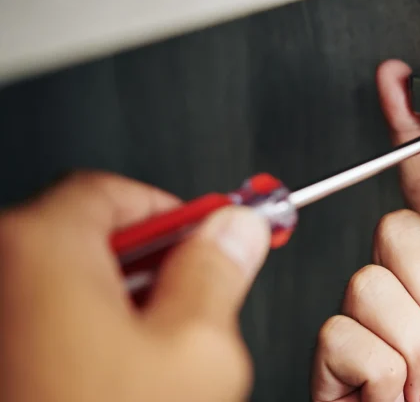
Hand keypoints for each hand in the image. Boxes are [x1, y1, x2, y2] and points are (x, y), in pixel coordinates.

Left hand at [0, 172, 270, 401]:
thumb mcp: (196, 348)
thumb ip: (218, 271)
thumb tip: (234, 232)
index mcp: (40, 247)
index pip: (116, 192)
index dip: (177, 211)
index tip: (212, 233)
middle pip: (89, 234)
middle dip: (155, 261)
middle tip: (199, 292)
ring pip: (66, 281)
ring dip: (123, 301)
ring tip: (160, 351)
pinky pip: (42, 317)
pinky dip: (86, 331)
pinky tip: (119, 372)